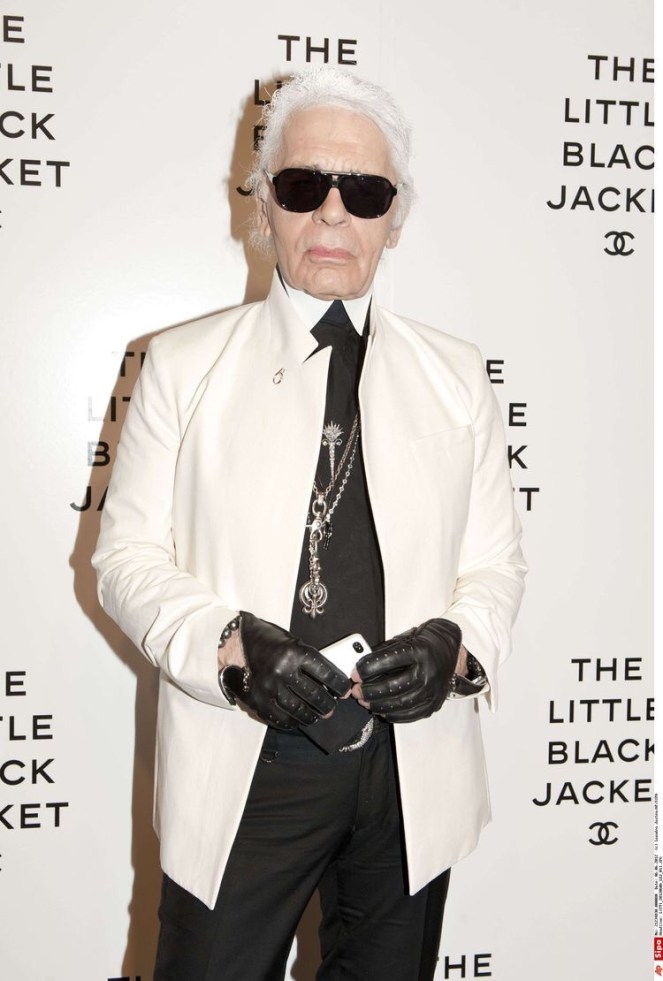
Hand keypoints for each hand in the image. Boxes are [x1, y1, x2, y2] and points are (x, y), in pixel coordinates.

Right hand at [223, 611, 350, 729]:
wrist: (235, 643)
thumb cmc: (268, 641)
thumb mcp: (292, 643)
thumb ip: (309, 661)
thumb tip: (329, 681)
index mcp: (294, 654)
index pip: (326, 673)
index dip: (339, 685)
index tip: (344, 690)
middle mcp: (282, 672)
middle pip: (314, 695)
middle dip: (328, 704)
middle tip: (331, 707)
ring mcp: (270, 689)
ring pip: (299, 710)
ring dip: (312, 715)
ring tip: (317, 715)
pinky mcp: (258, 701)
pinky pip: (281, 718)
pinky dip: (293, 722)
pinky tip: (299, 720)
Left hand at [352, 618, 460, 722]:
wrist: (449, 650)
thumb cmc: (424, 644)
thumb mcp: (404, 640)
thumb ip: (384, 653)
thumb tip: (362, 668)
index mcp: (419, 651)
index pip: (389, 660)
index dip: (368, 668)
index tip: (355, 673)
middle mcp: (427, 671)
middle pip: (393, 686)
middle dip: (370, 691)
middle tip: (357, 691)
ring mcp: (432, 690)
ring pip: (401, 704)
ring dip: (378, 705)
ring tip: (365, 702)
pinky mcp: (434, 703)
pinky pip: (411, 715)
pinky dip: (394, 716)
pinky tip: (382, 711)